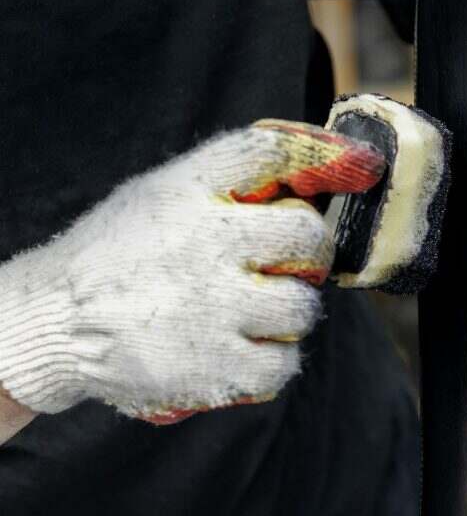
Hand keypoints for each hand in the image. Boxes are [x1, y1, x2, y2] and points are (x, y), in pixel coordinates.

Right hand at [0, 120, 383, 424]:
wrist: (56, 320)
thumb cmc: (120, 258)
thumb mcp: (160, 196)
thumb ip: (228, 186)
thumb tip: (316, 174)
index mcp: (186, 192)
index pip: (267, 151)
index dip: (326, 154)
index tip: (361, 162)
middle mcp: (205, 244)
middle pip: (306, 236)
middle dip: (307, 255)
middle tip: (283, 268)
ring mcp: (214, 306)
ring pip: (303, 307)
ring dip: (288, 314)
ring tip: (248, 313)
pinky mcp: (218, 365)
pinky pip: (285, 364)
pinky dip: (273, 362)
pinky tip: (243, 350)